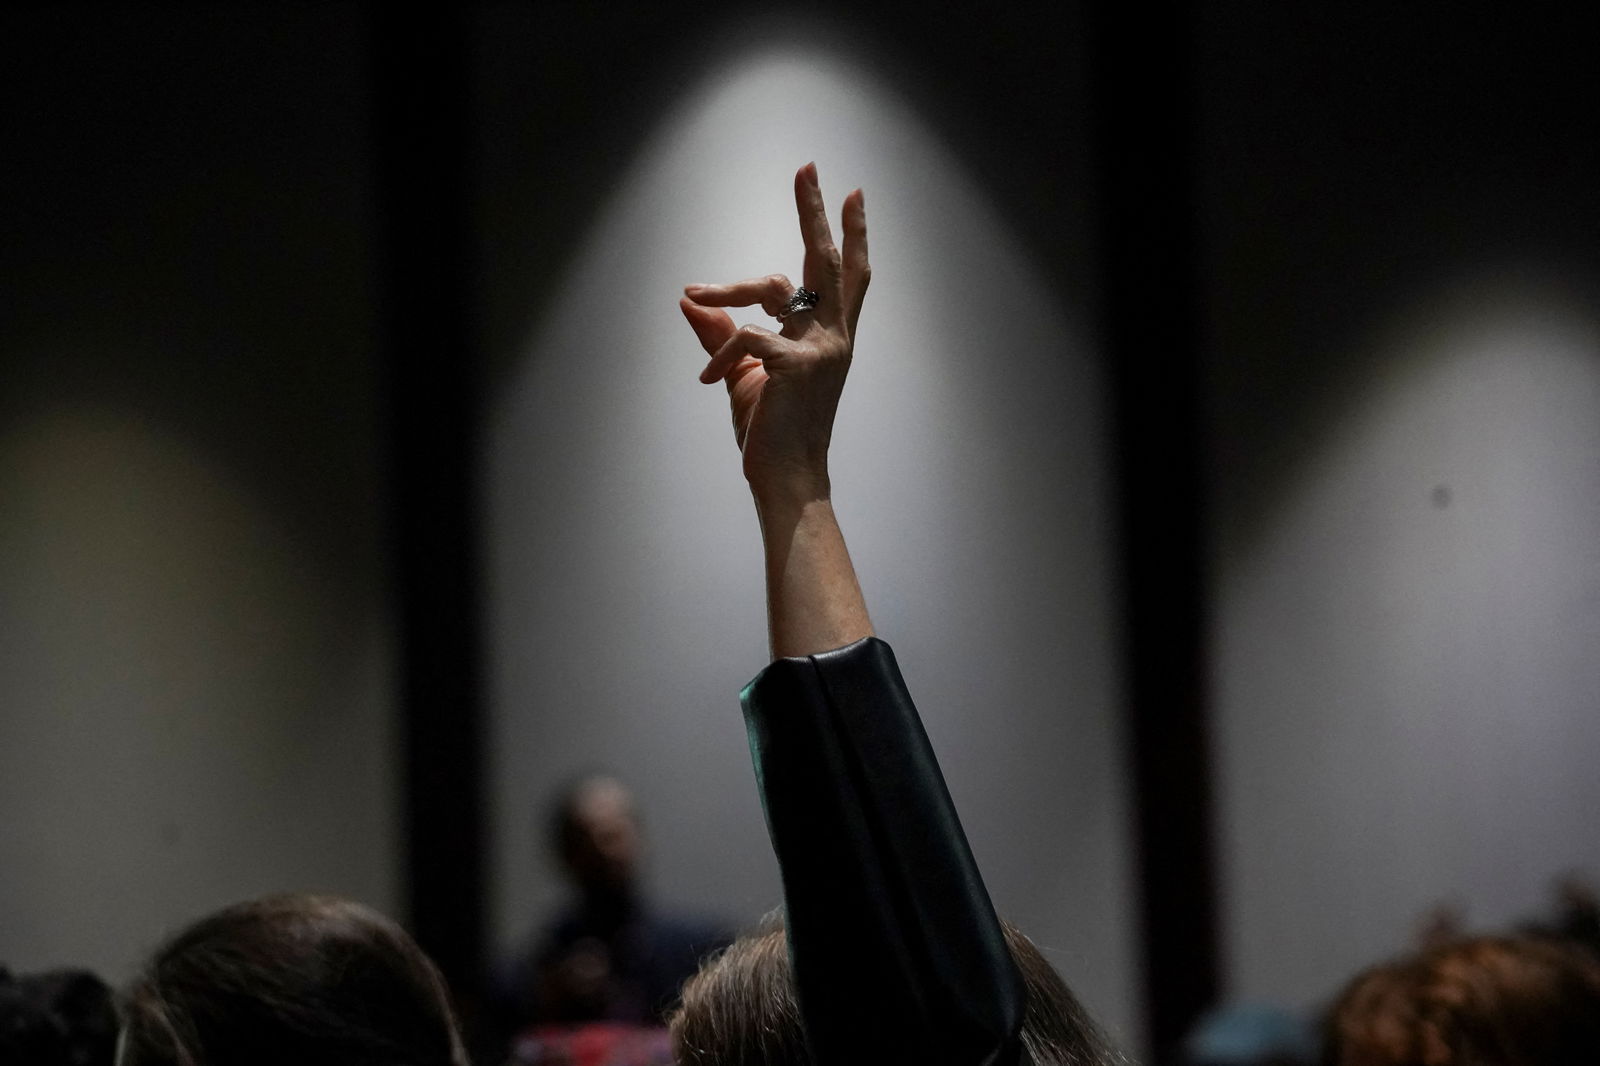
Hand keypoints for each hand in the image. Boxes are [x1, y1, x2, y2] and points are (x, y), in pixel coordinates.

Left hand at [679, 163, 869, 498]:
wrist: (786, 479)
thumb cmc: (772, 433)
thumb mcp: (744, 375)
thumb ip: (721, 335)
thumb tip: (691, 302)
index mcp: (830, 337)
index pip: (849, 277)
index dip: (854, 235)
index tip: (853, 195)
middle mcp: (834, 336)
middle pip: (829, 260)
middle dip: (814, 211)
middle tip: (807, 168)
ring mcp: (820, 349)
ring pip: (774, 286)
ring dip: (727, 285)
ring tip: (696, 291)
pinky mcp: (796, 364)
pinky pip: (745, 336)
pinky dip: (720, 353)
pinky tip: (708, 381)